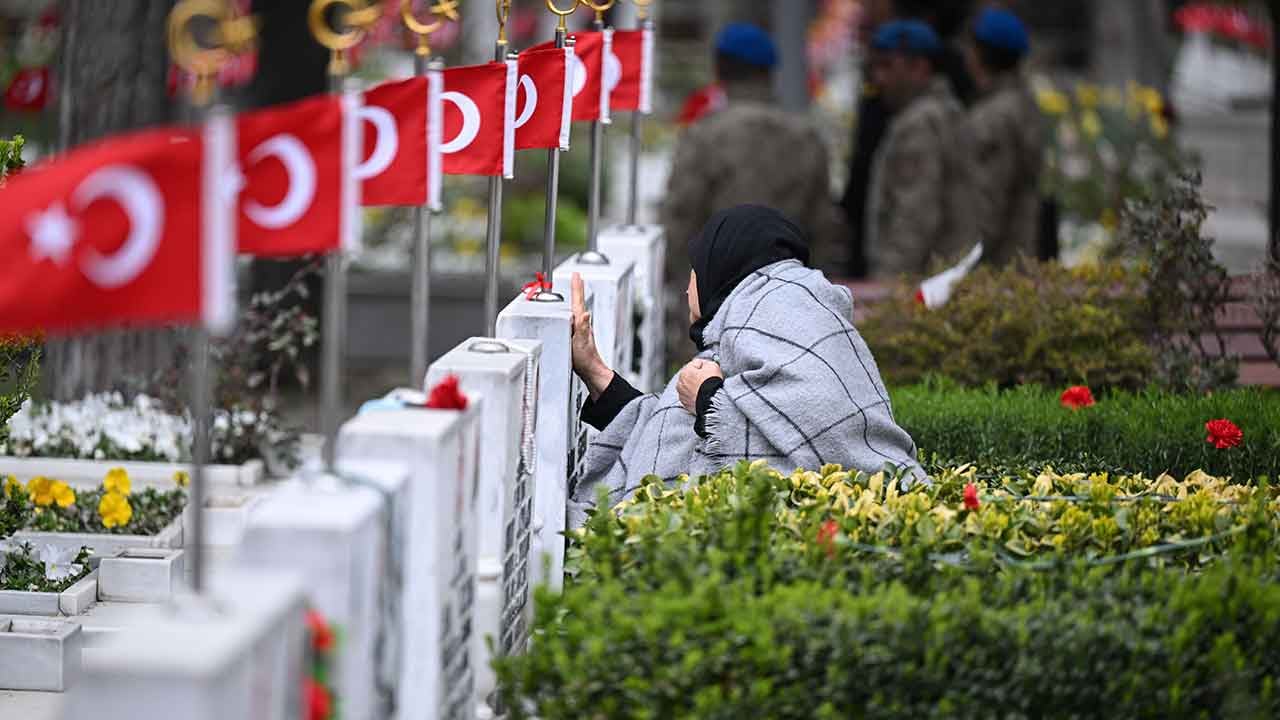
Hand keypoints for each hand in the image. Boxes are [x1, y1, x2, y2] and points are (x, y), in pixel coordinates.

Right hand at [570, 273, 613, 398]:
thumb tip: (585, 314)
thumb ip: (583, 327)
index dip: (576, 287)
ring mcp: (580, 330)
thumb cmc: (585, 359)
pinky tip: (570, 313)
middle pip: (578, 302)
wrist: (590, 371)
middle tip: (575, 277)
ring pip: (576, 310)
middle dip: (576, 288)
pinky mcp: (577, 336)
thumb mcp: (580, 343)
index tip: (576, 275)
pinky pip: (573, 319)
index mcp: (581, 323)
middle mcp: (582, 324)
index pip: (578, 301)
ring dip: (575, 298)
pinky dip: (571, 312)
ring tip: (574, 288)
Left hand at [677, 359, 722, 413]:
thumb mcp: (712, 366)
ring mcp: (682, 395)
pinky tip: (703, 396)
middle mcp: (680, 383)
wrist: (713, 402)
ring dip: (696, 387)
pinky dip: (695, 396)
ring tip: (706, 389)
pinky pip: (690, 397)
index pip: (695, 364)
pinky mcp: (686, 404)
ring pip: (689, 387)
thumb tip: (706, 365)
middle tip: (708, 379)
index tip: (710, 369)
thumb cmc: (711, 384)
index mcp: (684, 372)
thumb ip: (707, 363)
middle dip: (698, 376)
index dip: (705, 365)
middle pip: (691, 376)